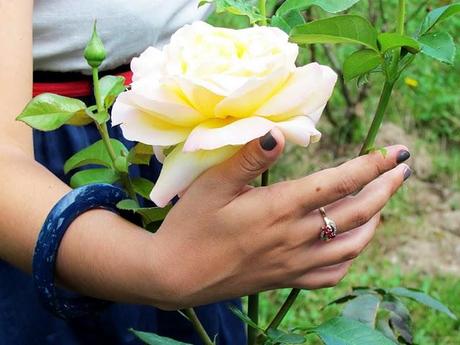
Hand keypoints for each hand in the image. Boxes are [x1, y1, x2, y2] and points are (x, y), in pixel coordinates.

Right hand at [152, 129, 410, 309]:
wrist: (175, 275)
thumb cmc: (190, 225)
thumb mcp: (212, 184)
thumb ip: (248, 157)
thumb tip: (279, 132)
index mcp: (278, 208)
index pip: (338, 183)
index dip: (370, 166)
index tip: (394, 153)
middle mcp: (294, 237)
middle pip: (357, 213)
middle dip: (385, 189)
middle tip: (402, 171)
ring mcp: (293, 262)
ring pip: (353, 245)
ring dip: (375, 221)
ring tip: (381, 203)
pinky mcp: (285, 279)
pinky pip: (332, 275)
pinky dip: (350, 258)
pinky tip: (350, 244)